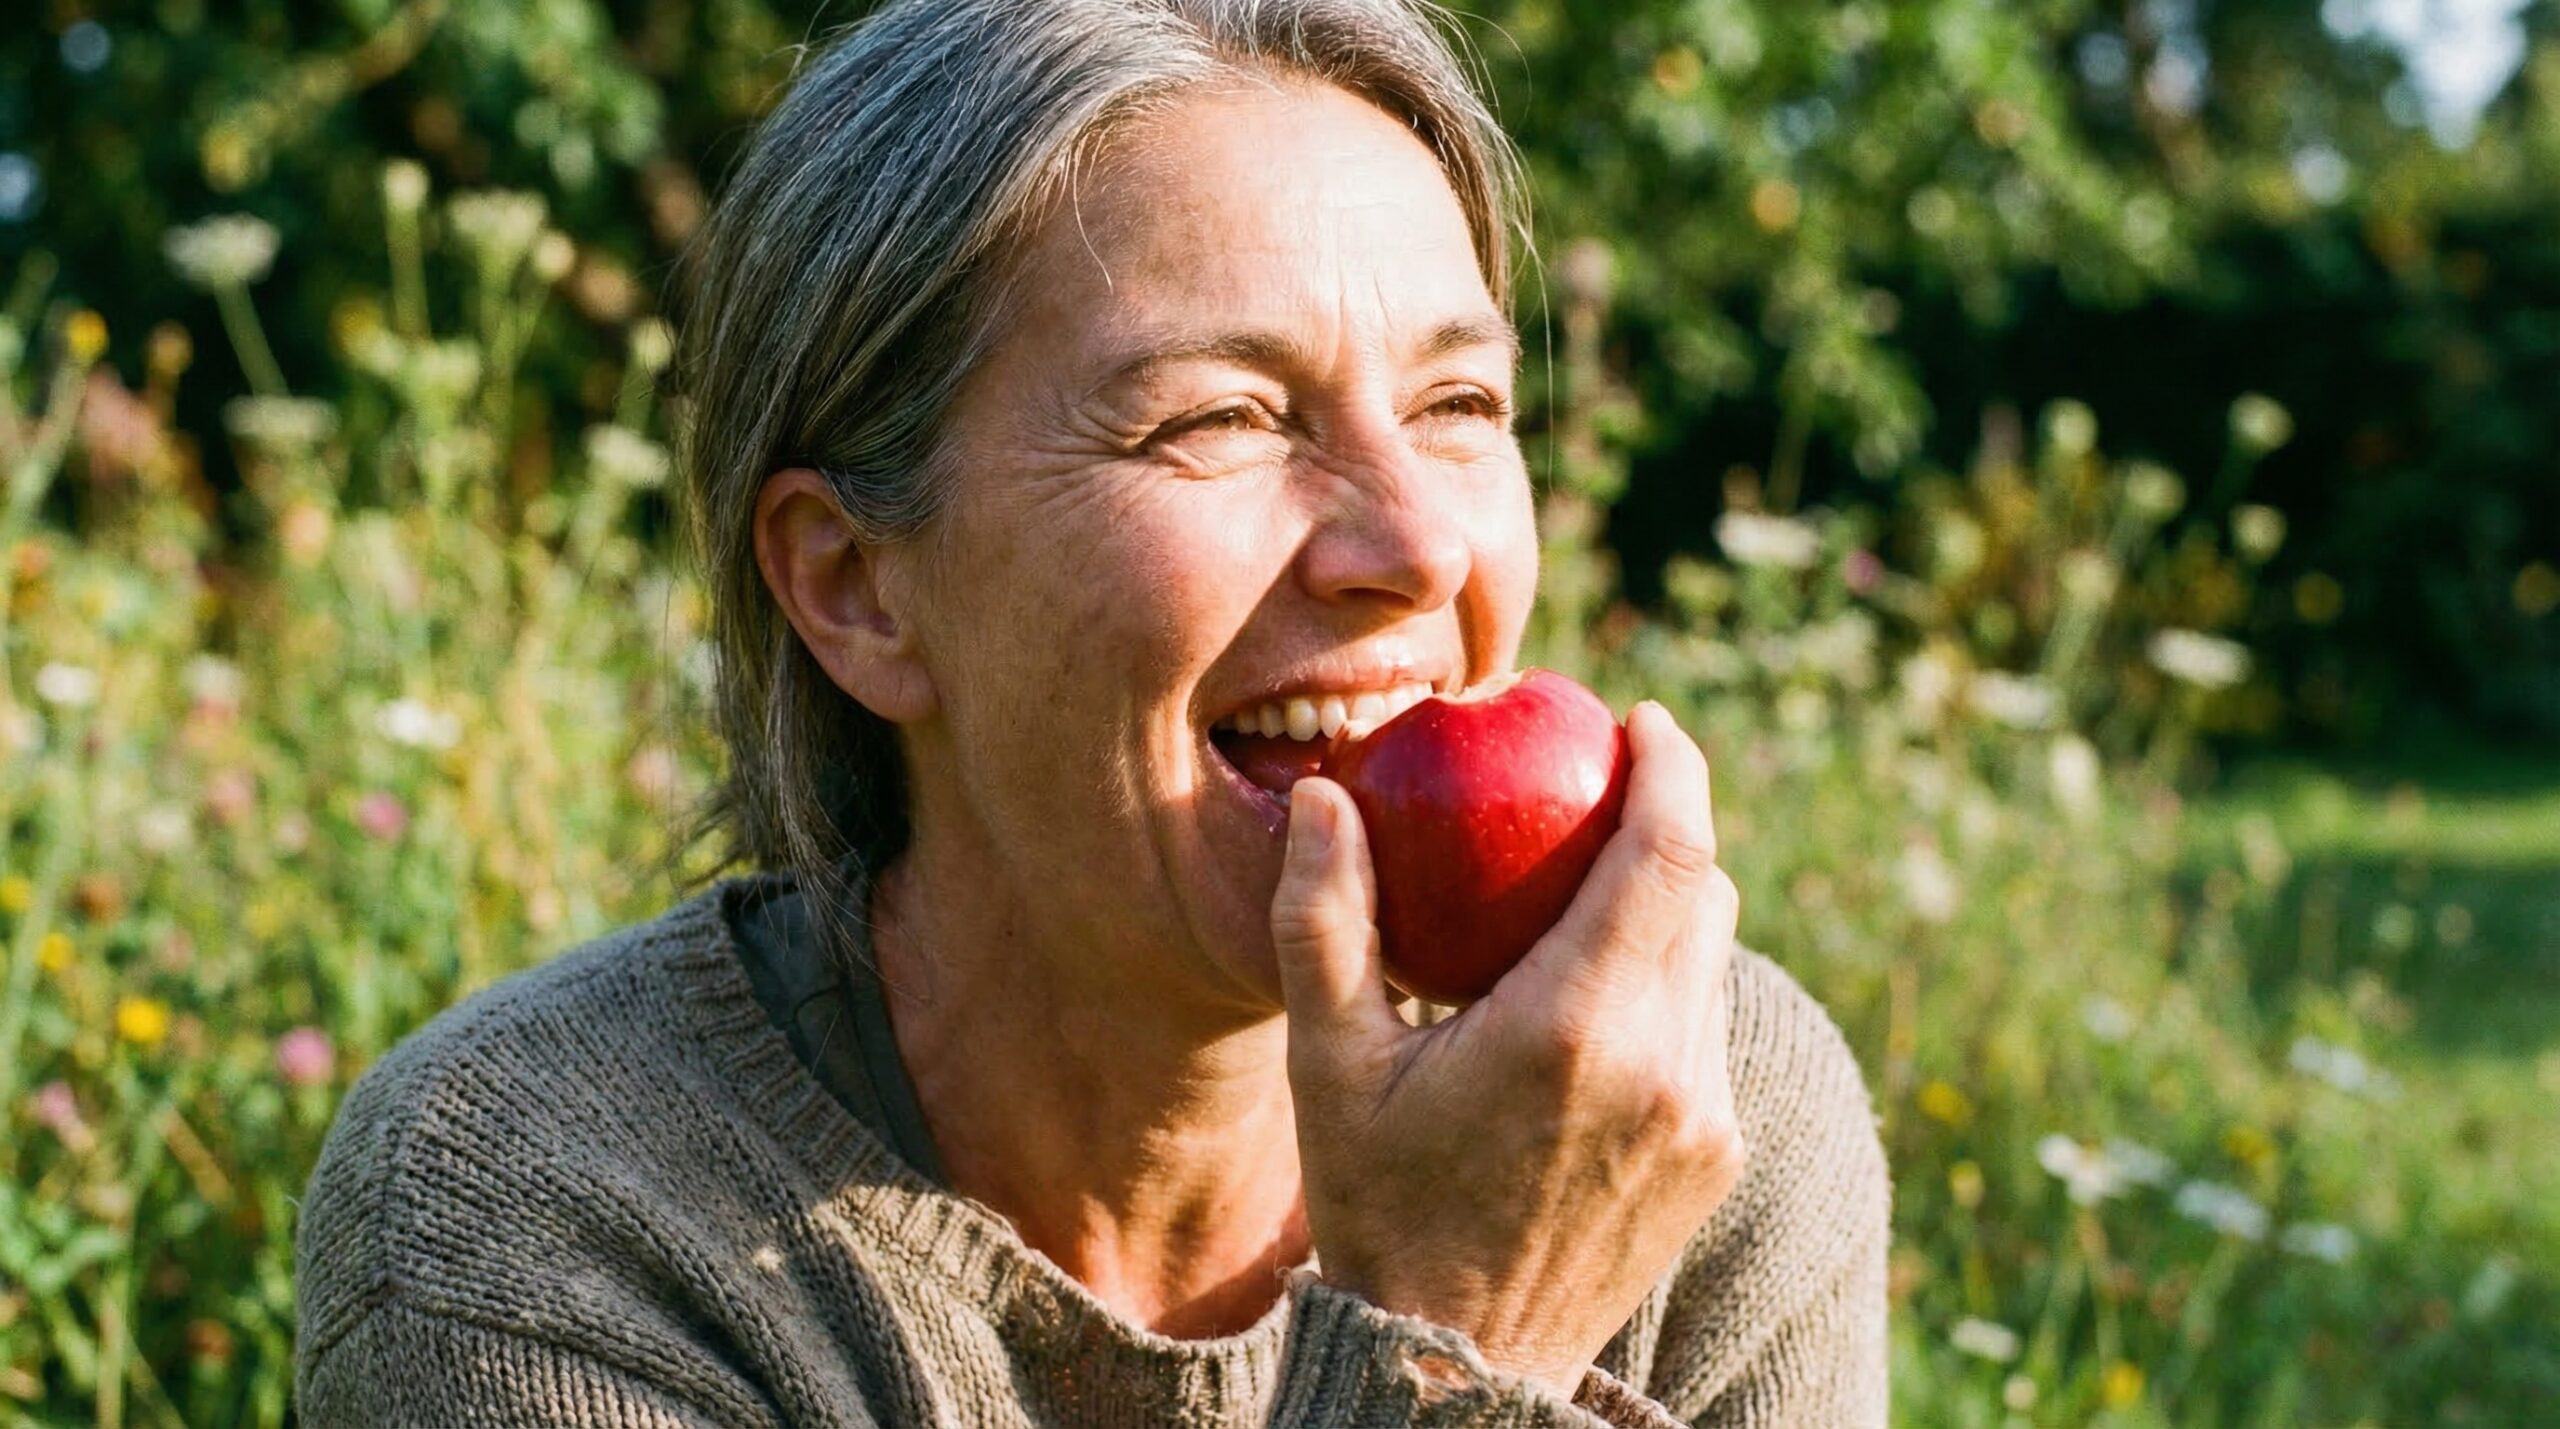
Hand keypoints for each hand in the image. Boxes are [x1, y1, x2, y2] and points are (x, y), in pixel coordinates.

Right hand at [1270, 701, 1745, 1394]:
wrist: (1454, 1365)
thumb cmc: (1375, 1205)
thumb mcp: (1327, 1066)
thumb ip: (1324, 921)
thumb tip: (1320, 794)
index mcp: (1576, 1028)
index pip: (1668, 852)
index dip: (1674, 767)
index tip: (1643, 721)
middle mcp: (1666, 1068)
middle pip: (1707, 892)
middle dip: (1670, 821)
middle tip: (1605, 784)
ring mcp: (1704, 1119)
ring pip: (1714, 962)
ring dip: (1668, 908)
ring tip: (1591, 888)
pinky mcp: (1717, 1158)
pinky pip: (1708, 1033)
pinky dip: (1666, 987)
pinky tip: (1596, 993)